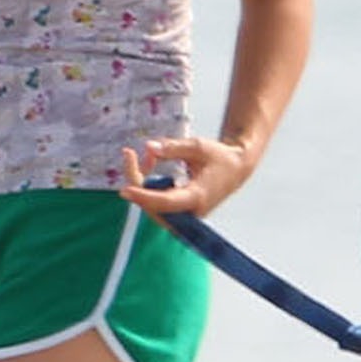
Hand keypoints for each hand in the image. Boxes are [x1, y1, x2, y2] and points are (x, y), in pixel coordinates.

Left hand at [120, 134, 257, 216]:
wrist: (237, 170)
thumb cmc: (220, 158)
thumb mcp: (199, 146)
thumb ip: (173, 147)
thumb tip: (149, 147)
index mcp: (198, 196)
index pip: (164, 202)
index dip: (143, 197)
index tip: (124, 190)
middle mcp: (191, 211)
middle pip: (152, 204)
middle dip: (137, 179)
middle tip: (129, 153)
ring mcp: (185, 215)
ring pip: (150, 205)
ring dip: (141, 180)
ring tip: (148, 156)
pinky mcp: (180, 213)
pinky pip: (155, 203)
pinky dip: (147, 184)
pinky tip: (150, 164)